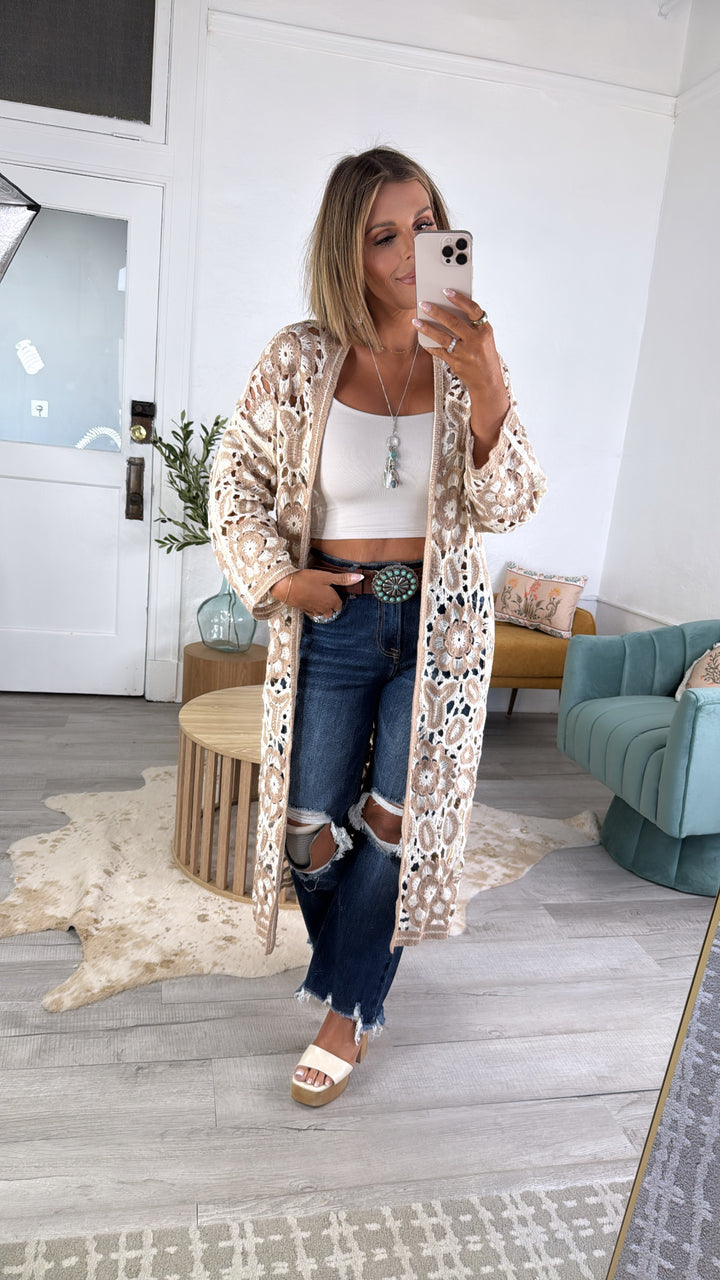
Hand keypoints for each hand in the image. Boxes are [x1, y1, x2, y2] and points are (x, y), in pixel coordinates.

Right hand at [271, 569, 363, 617]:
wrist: (287, 586)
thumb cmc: (308, 579)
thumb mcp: (327, 576)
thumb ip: (343, 579)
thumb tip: (359, 578)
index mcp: (331, 600)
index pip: (339, 605)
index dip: (338, 598)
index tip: (335, 592)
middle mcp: (324, 608)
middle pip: (331, 612)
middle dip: (331, 606)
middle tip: (328, 596)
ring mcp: (313, 610)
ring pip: (321, 614)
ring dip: (322, 608)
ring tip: (319, 598)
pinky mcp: (304, 610)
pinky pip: (312, 613)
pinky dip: (313, 609)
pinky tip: (310, 601)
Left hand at [412, 290, 508, 461]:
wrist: (488, 382)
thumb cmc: (484, 356)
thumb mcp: (484, 338)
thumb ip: (471, 325)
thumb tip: (449, 309)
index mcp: (485, 331)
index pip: (473, 310)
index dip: (460, 300)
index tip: (447, 291)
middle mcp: (476, 341)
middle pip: (454, 323)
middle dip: (437, 312)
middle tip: (424, 304)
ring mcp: (465, 353)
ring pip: (442, 337)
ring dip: (427, 328)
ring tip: (416, 320)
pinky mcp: (455, 364)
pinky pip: (439, 351)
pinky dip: (430, 344)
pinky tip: (422, 338)